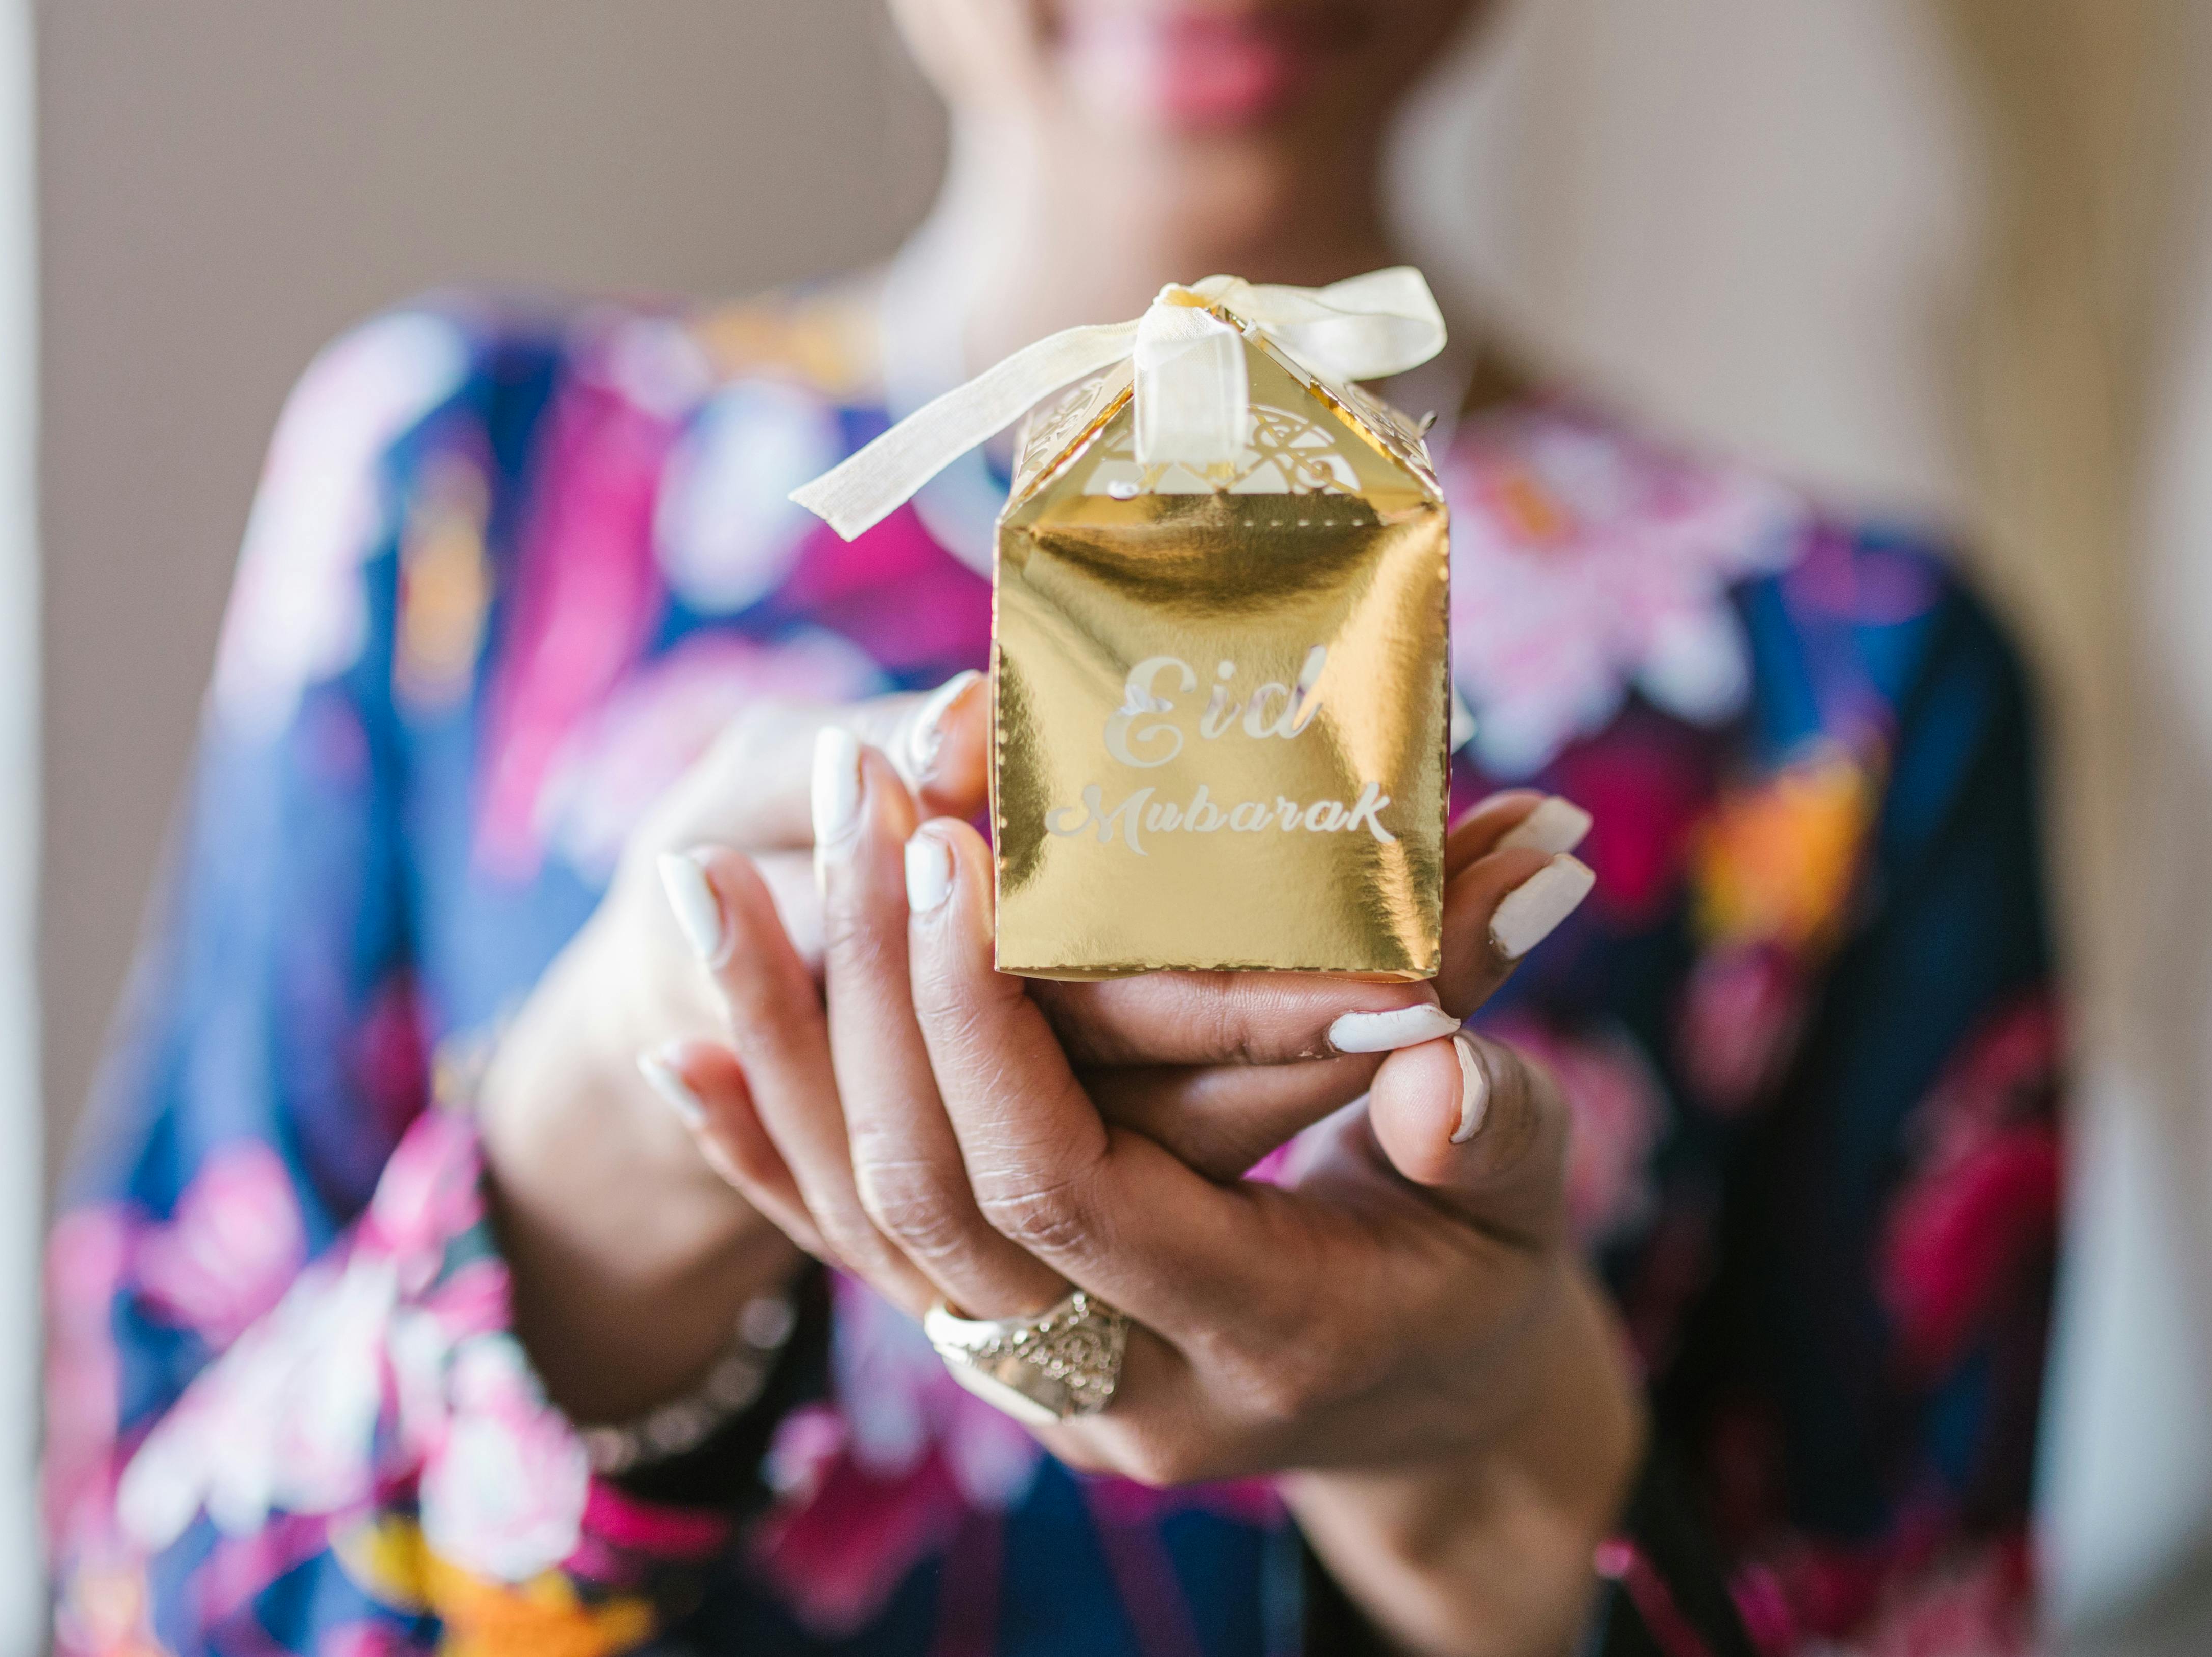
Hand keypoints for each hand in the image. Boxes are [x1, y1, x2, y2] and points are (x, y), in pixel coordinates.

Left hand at [482, 667, 1595, 1422]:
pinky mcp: (987, 1346)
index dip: (991, 1021)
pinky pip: (844, 1258)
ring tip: (705, 871)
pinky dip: (759, 1153)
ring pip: (859, 1221)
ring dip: (774, 1041)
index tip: (951, 848)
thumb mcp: (1531, 1210)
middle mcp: (1118, 1386)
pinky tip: (681, 1049)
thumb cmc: (1488, 1279)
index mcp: (1260, 1336)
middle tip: (850, 789)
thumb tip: (1441, 1052)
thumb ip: (1498, 1132)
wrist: (1424, 1420)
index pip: (1065, 1184)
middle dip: (869, 982)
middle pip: (932, 1190)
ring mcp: (1034, 1385)